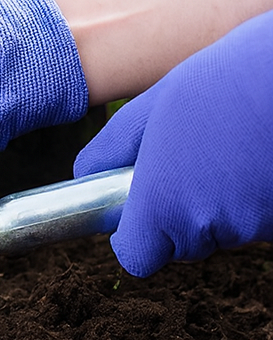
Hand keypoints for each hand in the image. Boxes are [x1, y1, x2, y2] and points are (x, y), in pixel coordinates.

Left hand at [74, 9, 272, 276]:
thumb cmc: (222, 83)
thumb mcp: (151, 108)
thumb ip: (112, 150)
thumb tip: (84, 176)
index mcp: (164, 203)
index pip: (137, 256)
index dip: (135, 235)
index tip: (138, 205)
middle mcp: (210, 227)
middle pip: (180, 244)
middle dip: (177, 211)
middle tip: (189, 157)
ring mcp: (255, 228)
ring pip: (220, 229)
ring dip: (217, 201)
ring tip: (227, 146)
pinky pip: (254, 220)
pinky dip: (251, 198)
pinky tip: (252, 156)